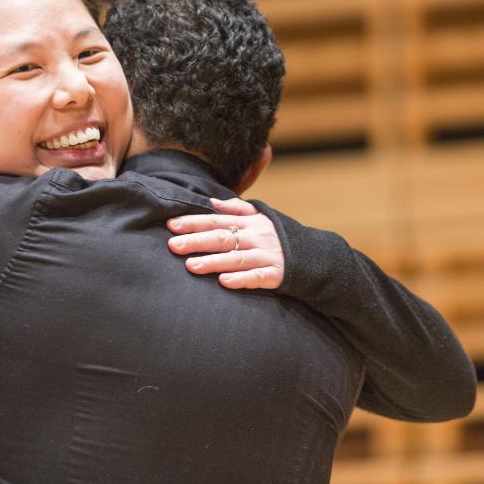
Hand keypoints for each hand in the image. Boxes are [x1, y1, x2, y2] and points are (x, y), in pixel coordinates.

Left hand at [167, 197, 283, 289]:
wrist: (312, 257)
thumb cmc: (276, 237)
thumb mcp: (260, 217)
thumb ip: (236, 209)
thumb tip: (212, 202)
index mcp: (249, 223)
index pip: (216, 220)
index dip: (194, 222)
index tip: (171, 226)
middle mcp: (256, 237)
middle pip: (222, 238)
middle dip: (197, 241)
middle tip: (173, 246)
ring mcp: (266, 256)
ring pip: (236, 258)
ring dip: (213, 262)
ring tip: (191, 266)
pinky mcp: (276, 275)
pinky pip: (257, 277)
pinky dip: (241, 279)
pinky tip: (224, 282)